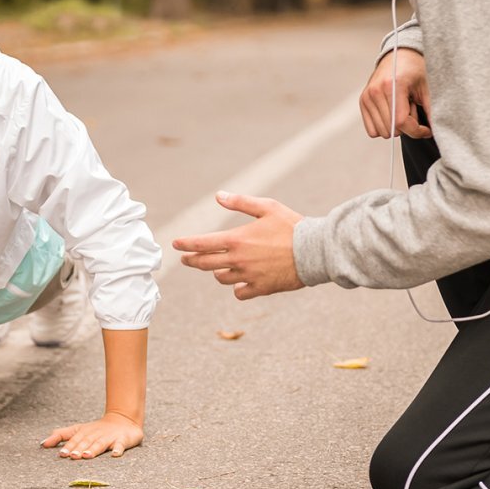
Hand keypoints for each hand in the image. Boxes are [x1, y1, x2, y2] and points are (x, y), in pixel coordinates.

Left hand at [42, 411, 142, 458]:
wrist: (123, 420)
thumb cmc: (96, 430)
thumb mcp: (78, 430)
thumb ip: (61, 435)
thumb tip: (42, 443)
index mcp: (84, 432)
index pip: (75, 439)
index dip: (69, 446)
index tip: (62, 454)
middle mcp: (96, 434)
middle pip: (87, 442)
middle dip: (79, 449)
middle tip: (73, 456)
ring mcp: (109, 437)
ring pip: (101, 444)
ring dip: (94, 449)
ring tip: (87, 455)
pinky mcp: (122, 440)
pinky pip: (120, 445)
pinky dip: (118, 449)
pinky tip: (115, 454)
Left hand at [172, 191, 303, 299]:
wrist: (314, 251)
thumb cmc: (291, 226)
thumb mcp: (266, 207)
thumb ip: (240, 202)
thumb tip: (218, 196)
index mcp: (236, 240)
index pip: (201, 244)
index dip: (185, 244)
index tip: (175, 244)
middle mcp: (238, 260)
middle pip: (205, 264)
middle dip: (192, 260)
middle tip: (186, 259)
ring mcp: (248, 276)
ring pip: (221, 278)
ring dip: (217, 272)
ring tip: (218, 268)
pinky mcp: (260, 288)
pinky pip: (239, 293)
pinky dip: (237, 288)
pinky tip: (239, 283)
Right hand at [360, 48, 429, 138]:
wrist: (400, 55)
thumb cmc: (414, 69)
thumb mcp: (427, 87)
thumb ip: (431, 110)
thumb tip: (437, 131)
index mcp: (393, 85)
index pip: (401, 121)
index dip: (417, 131)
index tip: (426, 130)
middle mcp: (376, 91)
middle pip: (392, 129)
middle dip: (407, 126)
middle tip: (412, 109)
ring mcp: (367, 97)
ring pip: (382, 132)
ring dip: (395, 126)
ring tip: (402, 108)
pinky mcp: (363, 101)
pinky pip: (372, 131)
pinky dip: (384, 127)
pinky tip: (392, 112)